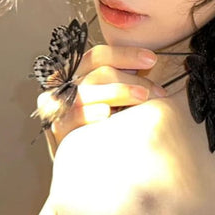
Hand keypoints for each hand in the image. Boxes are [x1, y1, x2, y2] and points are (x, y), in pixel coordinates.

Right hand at [36, 45, 165, 152]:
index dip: (126, 54)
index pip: (99, 56)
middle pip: (98, 72)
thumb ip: (128, 77)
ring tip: (142, 97)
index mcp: (80, 72)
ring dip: (117, 91)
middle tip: (155, 91)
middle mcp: (68, 85)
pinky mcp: (59, 129)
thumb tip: (151, 63)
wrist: (92, 159)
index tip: (152, 60)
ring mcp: (61, 106)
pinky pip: (72, 117)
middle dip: (131, 79)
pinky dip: (89, 113)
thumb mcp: (119, 95)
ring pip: (87, 91)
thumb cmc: (112, 120)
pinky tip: (106, 113)